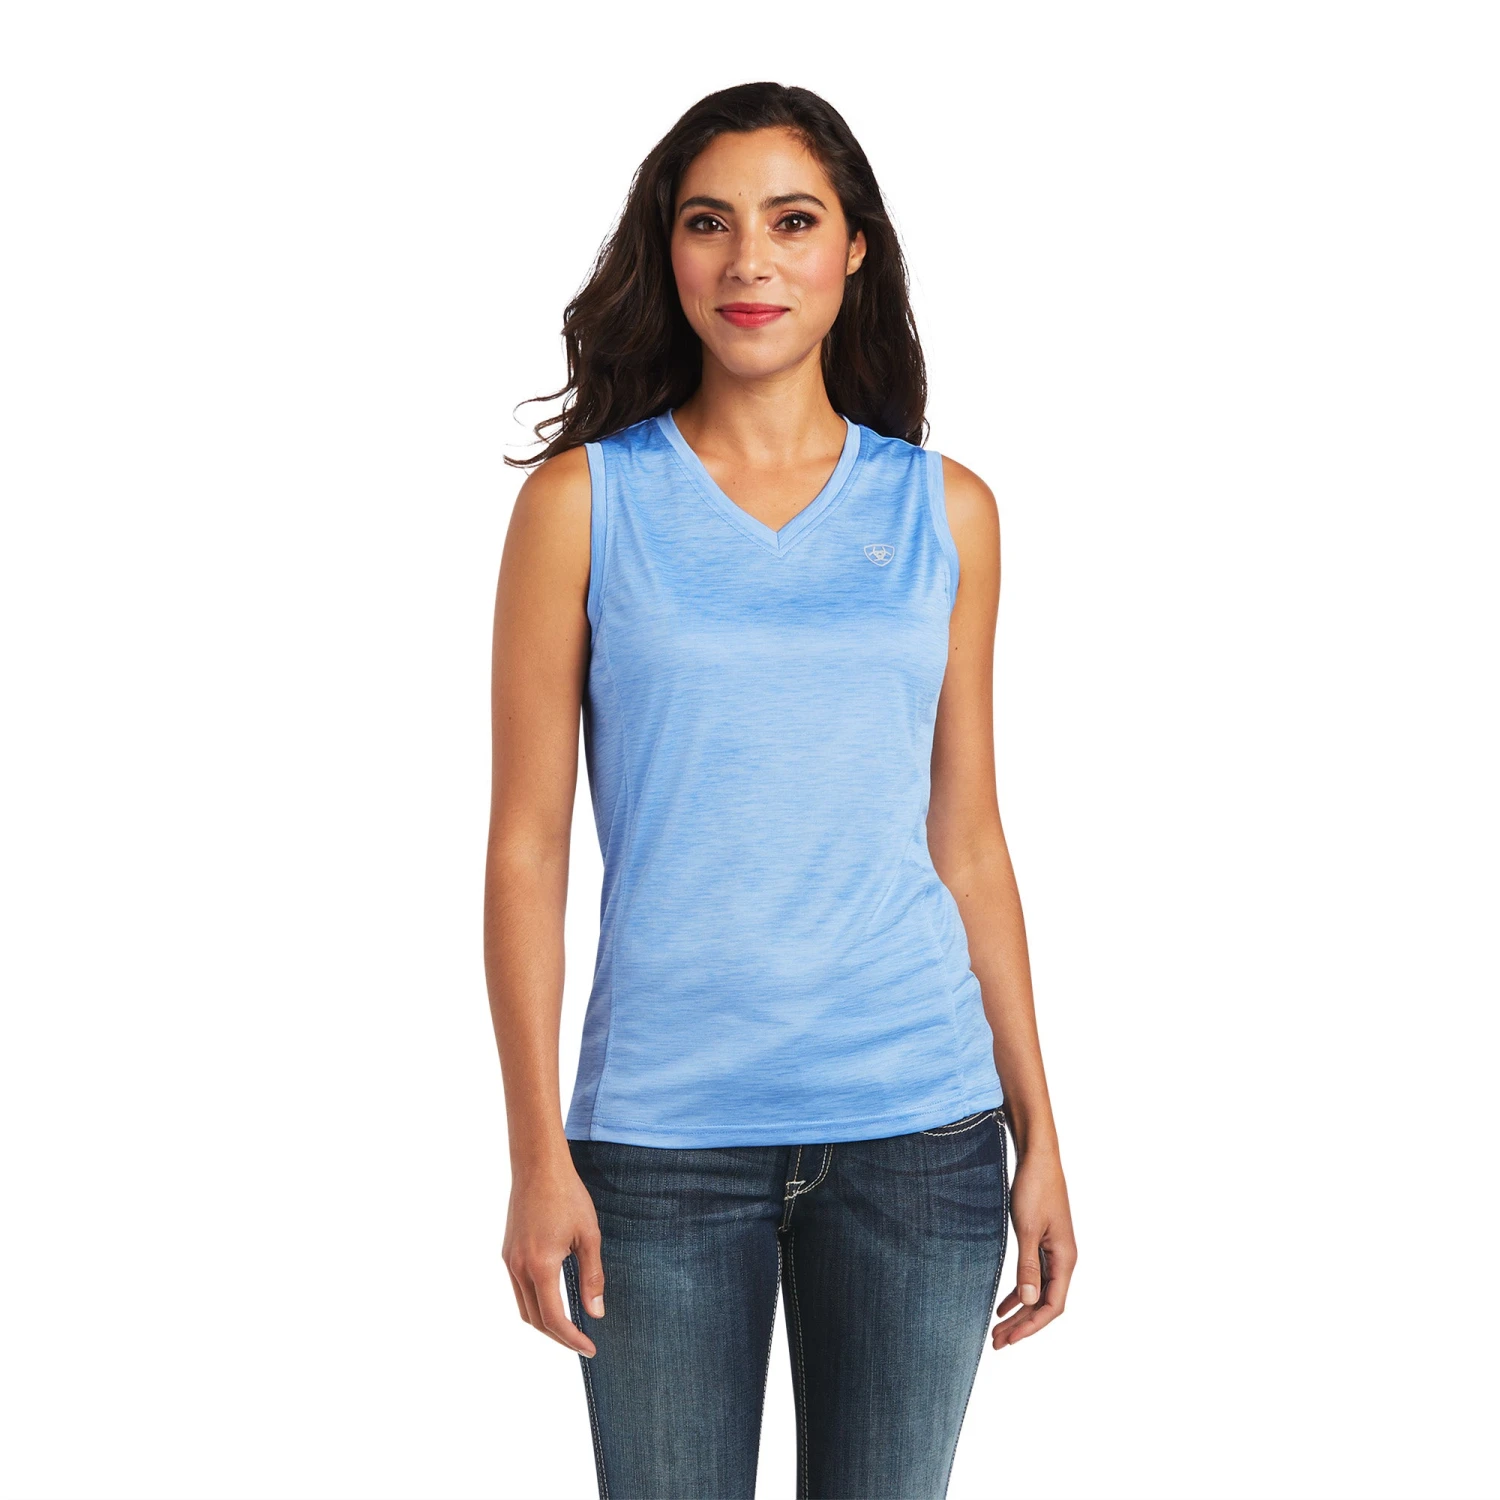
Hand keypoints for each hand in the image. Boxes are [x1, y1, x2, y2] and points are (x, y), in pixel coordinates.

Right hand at [502, 1155, 606, 1357]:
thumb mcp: (589, 1236)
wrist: (538, 1166)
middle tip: (582, 1343)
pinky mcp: (507, 1252)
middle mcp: (519, 1267)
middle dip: (558, 1337)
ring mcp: (509, 1260)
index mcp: (541, 1266)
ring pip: (523, 1307)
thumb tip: (596, 1313)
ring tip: (569, 1327)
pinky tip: (553, 1299)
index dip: (571, 1339)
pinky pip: (518, 1289)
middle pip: (535, 1320)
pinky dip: (535, 1303)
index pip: (554, 1319)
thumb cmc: (568, 1196)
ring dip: (544, 1323)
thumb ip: (592, 1277)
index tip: (589, 1348)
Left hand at [993, 1146, 1075, 1348]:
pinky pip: (1033, 1276)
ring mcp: (1054, 1252)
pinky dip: (1018, 1292)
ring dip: (1019, 1311)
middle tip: (997, 1342)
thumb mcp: (1026, 1228)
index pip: (1052, 1306)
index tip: (1009, 1338)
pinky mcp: (1042, 1242)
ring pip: (1037, 1292)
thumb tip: (1027, 1301)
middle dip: (1022, 1324)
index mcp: (1065, 1259)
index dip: (1031, 1325)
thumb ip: (1028, 1265)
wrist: (1038, 1157)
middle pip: (1044, 1303)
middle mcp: (1063, 1259)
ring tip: (998, 1329)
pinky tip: (1002, 1304)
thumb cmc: (1035, 1187)